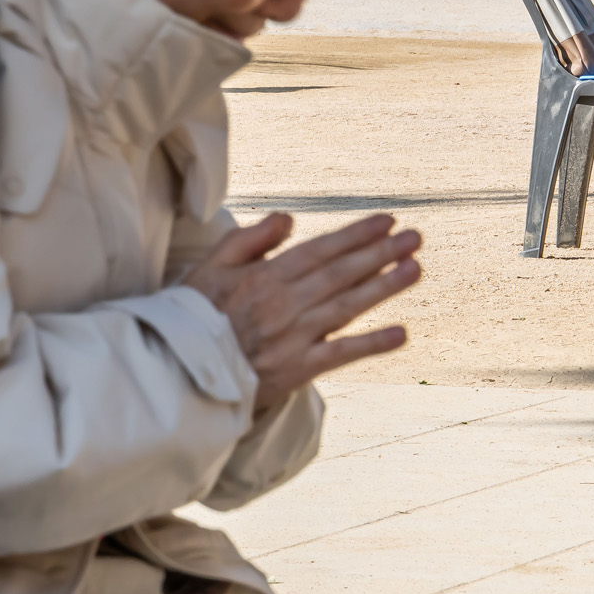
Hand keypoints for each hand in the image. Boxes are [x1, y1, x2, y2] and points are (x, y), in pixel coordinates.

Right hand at [183, 213, 421, 416]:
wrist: (177, 375)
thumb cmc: (193, 317)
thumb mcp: (211, 267)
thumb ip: (249, 240)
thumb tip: (288, 218)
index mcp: (265, 278)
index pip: (321, 250)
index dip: (357, 235)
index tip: (387, 221)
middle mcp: (285, 305)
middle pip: (341, 274)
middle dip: (381, 252)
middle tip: (415, 237)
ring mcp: (294, 338)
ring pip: (348, 307)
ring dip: (385, 287)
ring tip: (415, 269)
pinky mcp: (297, 370)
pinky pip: (341, 355)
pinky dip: (372, 344)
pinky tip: (402, 334)